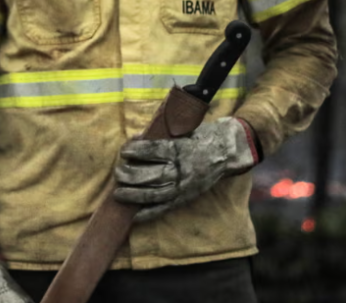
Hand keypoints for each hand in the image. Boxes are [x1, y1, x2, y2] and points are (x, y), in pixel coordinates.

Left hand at [112, 116, 257, 221]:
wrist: (227, 152)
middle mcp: (182, 170)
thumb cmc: (202, 137)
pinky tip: (134, 215)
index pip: (154, 151)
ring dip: (134, 195)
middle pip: (151, 175)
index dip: (136, 151)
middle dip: (130, 175)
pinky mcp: (185, 198)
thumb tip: (136, 140)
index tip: (124, 151)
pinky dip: (148, 214)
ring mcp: (183, 187)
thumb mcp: (184, 131)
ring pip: (155, 194)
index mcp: (181, 149)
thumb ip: (162, 136)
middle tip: (118, 172)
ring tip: (118, 193)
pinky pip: (164, 208)